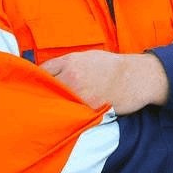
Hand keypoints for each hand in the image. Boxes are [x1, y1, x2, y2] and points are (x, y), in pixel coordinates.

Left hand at [40, 50, 168, 114]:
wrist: (135, 78)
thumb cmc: (112, 66)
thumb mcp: (88, 56)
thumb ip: (67, 63)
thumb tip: (49, 72)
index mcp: (70, 62)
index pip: (43, 72)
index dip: (39, 79)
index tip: (38, 85)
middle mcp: (71, 78)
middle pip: (47, 90)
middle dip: (45, 94)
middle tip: (42, 101)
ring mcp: (79, 95)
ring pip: (57, 104)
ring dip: (55, 107)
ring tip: (54, 111)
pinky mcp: (87, 110)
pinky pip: (71, 115)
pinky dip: (69, 116)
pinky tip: (70, 117)